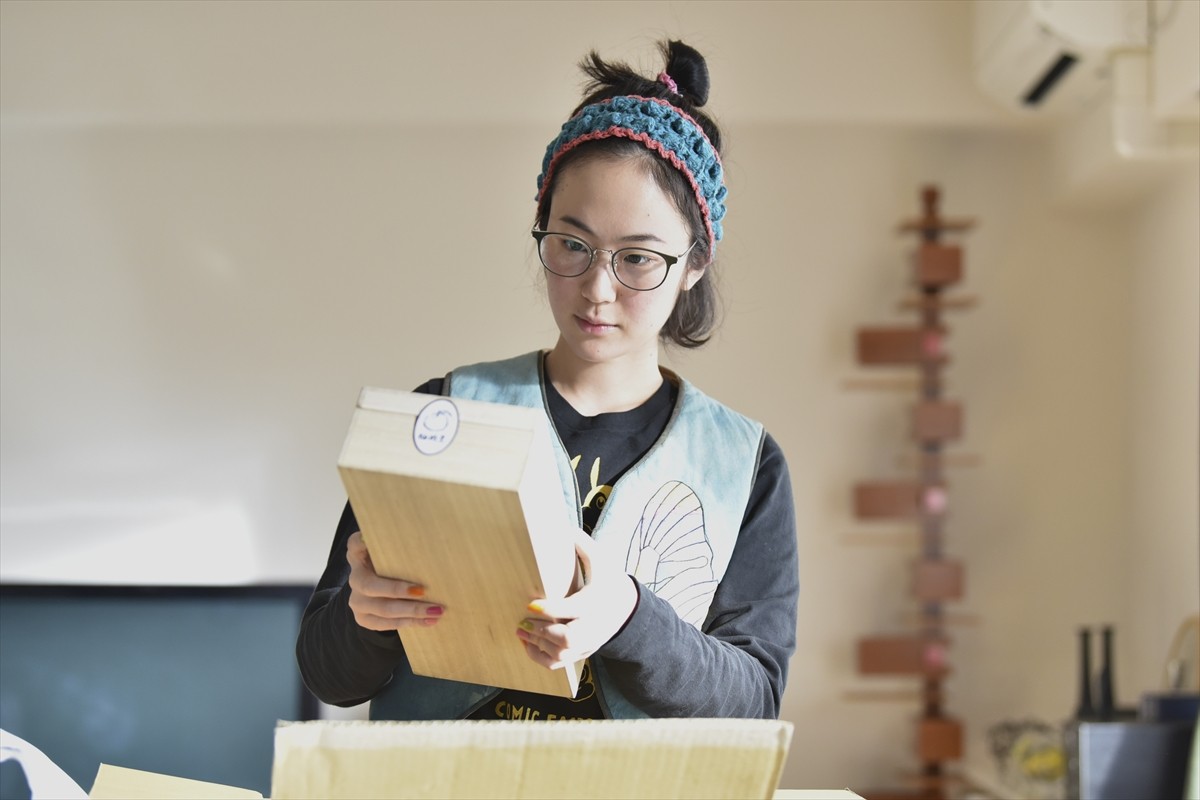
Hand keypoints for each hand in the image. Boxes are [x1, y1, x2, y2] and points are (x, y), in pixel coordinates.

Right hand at [346, 531, 443, 630]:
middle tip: (423, 591)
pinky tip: (429, 621)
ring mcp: (357, 601)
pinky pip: (387, 624)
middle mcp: (355, 578)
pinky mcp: (364, 619)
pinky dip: (411, 623)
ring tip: (437, 610)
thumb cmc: (393, 566)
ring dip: (412, 611)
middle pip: (371, 586)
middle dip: (398, 590)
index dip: (361, 543)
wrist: (380, 593)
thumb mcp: (393, 553)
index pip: (355, 545)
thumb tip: (426, 538)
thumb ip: (400, 546)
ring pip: (384, 609)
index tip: (369, 540)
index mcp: (359, 555)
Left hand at [516, 528, 638, 669]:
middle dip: (542, 632)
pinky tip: (527, 643)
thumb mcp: (602, 561)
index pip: (573, 609)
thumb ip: (583, 546)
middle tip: (523, 622)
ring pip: (561, 653)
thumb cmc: (609, 581)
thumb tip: (565, 528)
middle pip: (567, 638)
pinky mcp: (581, 652)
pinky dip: (540, 658)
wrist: (627, 609)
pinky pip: (558, 663)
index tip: (531, 604)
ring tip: (521, 630)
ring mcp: (587, 642)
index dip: (550, 610)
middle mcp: (593, 626)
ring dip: (537, 644)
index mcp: (596, 601)